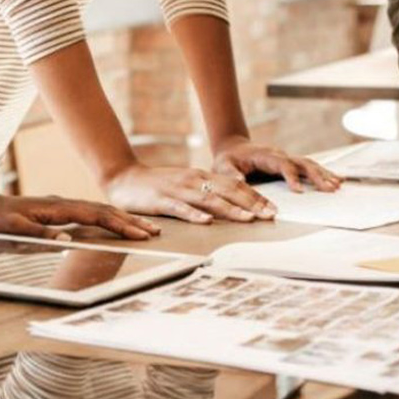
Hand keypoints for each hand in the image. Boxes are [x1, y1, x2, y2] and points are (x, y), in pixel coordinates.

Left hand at [0, 193, 160, 240]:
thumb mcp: (12, 230)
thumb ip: (38, 234)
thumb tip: (65, 240)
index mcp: (58, 208)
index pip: (97, 215)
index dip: (119, 225)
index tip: (139, 234)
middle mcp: (64, 204)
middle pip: (104, 210)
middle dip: (130, 221)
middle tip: (154, 231)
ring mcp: (62, 207)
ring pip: (99, 211)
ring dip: (121, 219)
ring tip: (143, 228)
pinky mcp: (57, 212)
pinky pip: (89, 214)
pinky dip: (107, 219)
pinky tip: (114, 224)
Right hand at [103, 163, 273, 223]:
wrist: (124, 177)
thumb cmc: (157, 186)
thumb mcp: (186, 186)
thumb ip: (205, 194)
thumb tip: (231, 208)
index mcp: (202, 177)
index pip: (235, 186)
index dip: (256, 197)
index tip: (274, 209)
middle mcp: (194, 180)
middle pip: (229, 191)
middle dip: (253, 204)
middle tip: (272, 215)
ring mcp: (178, 189)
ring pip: (210, 200)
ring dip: (232, 210)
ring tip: (250, 219)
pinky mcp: (161, 200)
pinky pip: (181, 208)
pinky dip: (195, 215)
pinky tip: (208, 222)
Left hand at [212, 137, 341, 192]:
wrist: (232, 149)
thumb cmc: (228, 159)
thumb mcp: (223, 166)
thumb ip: (230, 174)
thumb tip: (239, 181)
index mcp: (265, 156)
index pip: (282, 164)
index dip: (291, 176)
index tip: (298, 191)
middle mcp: (279, 155)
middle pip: (302, 163)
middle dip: (316, 176)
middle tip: (329, 188)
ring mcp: (286, 159)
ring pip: (309, 164)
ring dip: (323, 175)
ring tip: (337, 185)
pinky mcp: (290, 164)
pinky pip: (309, 168)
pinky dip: (323, 173)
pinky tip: (337, 179)